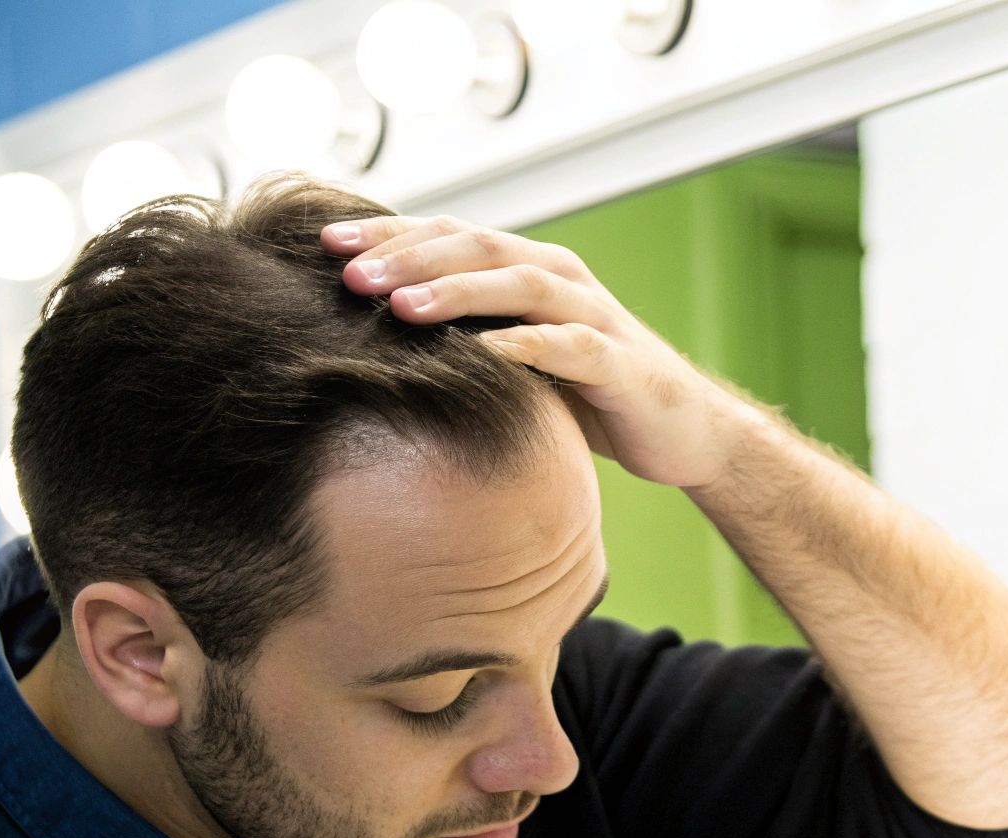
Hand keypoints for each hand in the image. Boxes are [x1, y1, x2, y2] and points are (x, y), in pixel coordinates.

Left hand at [320, 214, 760, 487]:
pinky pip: (568, 346)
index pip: (449, 234)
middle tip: (347, 273)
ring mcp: (595, 316)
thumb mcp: (517, 357)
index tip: (322, 244)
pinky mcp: (620, 363)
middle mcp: (561, 279)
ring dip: (457, 290)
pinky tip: (480, 354)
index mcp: (529, 269)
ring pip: (520, 284)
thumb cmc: (589, 396)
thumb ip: (465, 335)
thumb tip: (367, 336)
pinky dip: (523, 345)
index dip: (388, 234)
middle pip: (478, 245)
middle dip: (409, 256)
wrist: (685, 433)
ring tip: (400, 305)